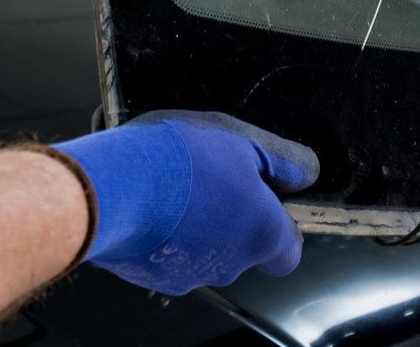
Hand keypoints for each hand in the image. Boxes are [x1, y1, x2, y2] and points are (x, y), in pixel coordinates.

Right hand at [52, 110, 318, 294]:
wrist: (113, 187)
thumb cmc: (183, 160)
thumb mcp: (243, 141)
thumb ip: (283, 160)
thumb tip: (306, 173)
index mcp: (262, 235)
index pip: (288, 252)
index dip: (280, 226)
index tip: (262, 198)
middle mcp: (231, 266)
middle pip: (242, 248)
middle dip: (229, 217)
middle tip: (209, 177)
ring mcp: (188, 277)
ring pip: (202, 252)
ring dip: (194, 225)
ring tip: (171, 184)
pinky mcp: (149, 277)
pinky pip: (165, 256)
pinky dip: (161, 235)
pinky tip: (146, 203)